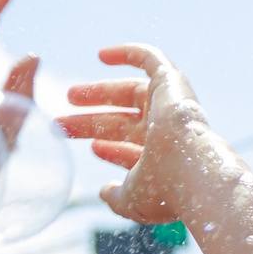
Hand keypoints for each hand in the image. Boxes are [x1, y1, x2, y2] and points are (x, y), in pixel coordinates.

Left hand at [59, 46, 212, 226]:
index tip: (90, 148)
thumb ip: (118, 197)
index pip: (132, 148)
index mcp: (162, 158)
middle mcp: (168, 131)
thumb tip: (104, 192)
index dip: (109, 148)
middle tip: (62, 122)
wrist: (190, 170)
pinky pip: (151, 60)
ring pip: (130, 93)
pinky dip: (129, 54)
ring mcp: (171, 106)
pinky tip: (101, 55)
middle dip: (92, 122)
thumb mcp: (133, 200)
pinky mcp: (172, 83)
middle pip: (123, 121)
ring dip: (100, 93)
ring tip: (70, 95)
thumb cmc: (163, 189)